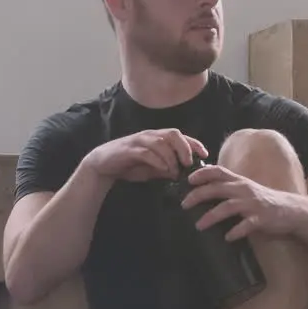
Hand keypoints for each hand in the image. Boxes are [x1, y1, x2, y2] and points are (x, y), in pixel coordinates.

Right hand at [83, 129, 207, 182]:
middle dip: (185, 147)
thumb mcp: (151, 169)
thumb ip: (166, 169)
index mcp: (156, 138)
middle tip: (189, 162)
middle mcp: (149, 136)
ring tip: (176, 171)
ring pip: (161, 142)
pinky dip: (158, 161)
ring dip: (171, 157)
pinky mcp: (129, 150)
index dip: (194, 143)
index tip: (205, 154)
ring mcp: (139, 141)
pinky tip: (163, 170)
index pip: (179, 135)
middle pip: (173, 134)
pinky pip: (147, 152)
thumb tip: (182, 175)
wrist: (102, 165)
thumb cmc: (128, 165)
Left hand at [180, 164, 302, 240]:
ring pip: (228, 207)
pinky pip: (246, 225)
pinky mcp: (261, 218)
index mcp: (239, 181)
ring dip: (211, 216)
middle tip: (184, 204)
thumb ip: (228, 186)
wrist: (291, 210)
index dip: (202, 173)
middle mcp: (244, 189)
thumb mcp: (245, 188)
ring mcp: (253, 204)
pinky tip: (227, 237)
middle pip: (217, 189)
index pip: (218, 171)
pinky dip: (235, 231)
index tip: (188, 179)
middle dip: (198, 195)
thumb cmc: (264, 200)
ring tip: (198, 225)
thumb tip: (205, 183)